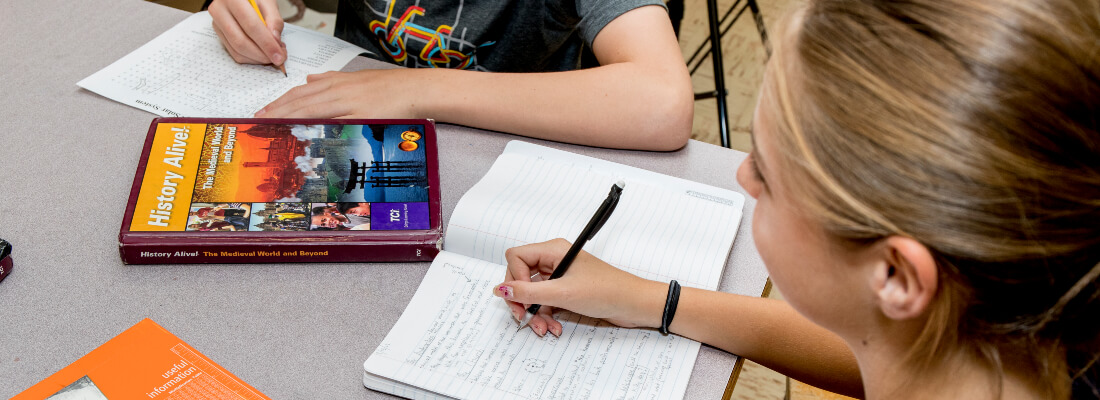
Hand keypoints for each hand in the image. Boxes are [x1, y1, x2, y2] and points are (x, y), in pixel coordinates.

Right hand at [209, 0, 286, 65]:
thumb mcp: (268, 1)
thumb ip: (274, 20)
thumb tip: (276, 41)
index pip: (250, 26)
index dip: (266, 43)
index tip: (279, 55)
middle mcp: (220, 11)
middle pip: (241, 41)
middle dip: (262, 55)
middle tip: (279, 58)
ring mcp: (217, 24)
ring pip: (236, 50)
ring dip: (257, 58)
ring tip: (272, 54)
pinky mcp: (219, 34)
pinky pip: (234, 52)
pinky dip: (251, 58)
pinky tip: (262, 53)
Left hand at [254, 69, 421, 117]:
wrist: (412, 90)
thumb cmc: (387, 87)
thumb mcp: (355, 78)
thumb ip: (330, 79)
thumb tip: (310, 80)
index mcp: (335, 82)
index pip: (299, 93)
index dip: (279, 103)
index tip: (263, 112)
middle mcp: (338, 91)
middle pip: (300, 102)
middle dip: (277, 113)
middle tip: (258, 123)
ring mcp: (348, 104)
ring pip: (311, 111)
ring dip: (289, 120)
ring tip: (272, 129)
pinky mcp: (360, 117)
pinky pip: (333, 123)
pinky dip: (316, 127)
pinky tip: (304, 134)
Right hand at [492, 239, 665, 336]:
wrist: (634, 305)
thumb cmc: (607, 291)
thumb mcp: (563, 293)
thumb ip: (529, 293)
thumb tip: (500, 289)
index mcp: (553, 250)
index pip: (516, 257)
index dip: (514, 278)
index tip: (523, 297)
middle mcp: (553, 260)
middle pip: (520, 277)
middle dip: (521, 300)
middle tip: (522, 317)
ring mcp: (559, 277)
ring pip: (532, 294)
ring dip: (534, 313)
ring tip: (542, 328)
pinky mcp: (565, 291)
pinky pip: (544, 303)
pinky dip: (545, 316)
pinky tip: (553, 327)